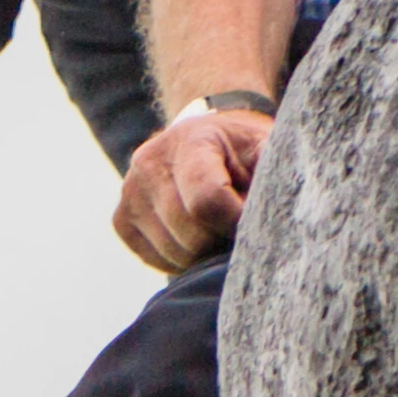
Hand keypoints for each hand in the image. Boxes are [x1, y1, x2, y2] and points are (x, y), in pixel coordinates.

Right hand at [114, 105, 267, 274]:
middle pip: (190, 233)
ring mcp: (130, 190)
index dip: (235, 224)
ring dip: (202, 254)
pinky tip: (196, 237)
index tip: (254, 226)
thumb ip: (273, 178)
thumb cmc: (244, 151)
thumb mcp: (267, 149)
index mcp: (192, 140)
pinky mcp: (121, 218)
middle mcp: (151, 161)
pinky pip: (154, 258)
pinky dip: (180, 259)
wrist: (206, 138)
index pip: (206, 200)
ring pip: (173, 251)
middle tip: (237, 229)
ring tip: (218, 230)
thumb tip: (276, 227)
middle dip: (221, 241)